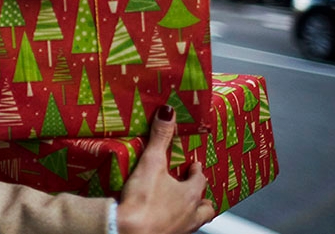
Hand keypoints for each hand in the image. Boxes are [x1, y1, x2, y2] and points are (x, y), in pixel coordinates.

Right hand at [116, 105, 215, 233]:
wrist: (128, 233)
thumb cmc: (143, 202)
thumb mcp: (150, 163)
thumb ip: (159, 138)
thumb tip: (167, 114)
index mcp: (190, 195)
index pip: (200, 181)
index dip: (197, 172)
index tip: (194, 167)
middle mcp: (190, 215)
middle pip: (206, 208)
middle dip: (203, 200)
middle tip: (198, 193)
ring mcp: (179, 230)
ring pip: (195, 223)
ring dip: (192, 215)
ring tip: (185, 210)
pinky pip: (177, 231)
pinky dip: (174, 226)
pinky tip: (164, 223)